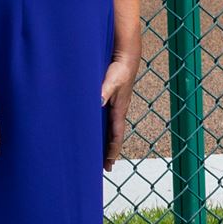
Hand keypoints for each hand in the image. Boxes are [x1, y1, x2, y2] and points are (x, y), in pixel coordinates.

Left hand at [99, 53, 137, 169]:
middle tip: (106, 167)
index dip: (113, 150)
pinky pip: (107, 120)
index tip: (108, 164)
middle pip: (114, 136)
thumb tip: (98, 103)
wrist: (126, 57)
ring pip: (111, 129)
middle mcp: (119, 111)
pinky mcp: (112, 100)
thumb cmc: (119, 69)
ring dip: (107, 142)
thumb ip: (104, 91)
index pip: (116, 135)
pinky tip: (96, 131)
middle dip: (111, 151)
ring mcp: (116, 106)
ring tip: (102, 154)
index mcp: (120, 110)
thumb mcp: (111, 81)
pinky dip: (104, 130)